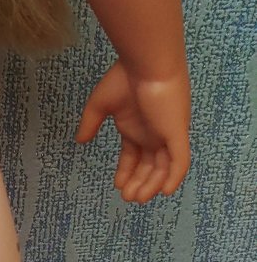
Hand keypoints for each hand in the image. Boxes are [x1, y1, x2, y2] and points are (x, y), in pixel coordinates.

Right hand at [74, 59, 190, 202]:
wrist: (146, 63)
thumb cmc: (124, 78)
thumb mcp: (100, 105)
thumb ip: (90, 124)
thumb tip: (80, 141)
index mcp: (137, 127)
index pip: (134, 156)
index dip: (127, 172)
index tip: (118, 186)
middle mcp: (153, 134)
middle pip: (149, 166)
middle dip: (139, 183)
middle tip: (128, 198)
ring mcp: (166, 134)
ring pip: (164, 168)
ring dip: (152, 185)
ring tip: (138, 198)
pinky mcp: (177, 133)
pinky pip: (180, 161)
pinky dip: (174, 177)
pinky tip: (164, 192)